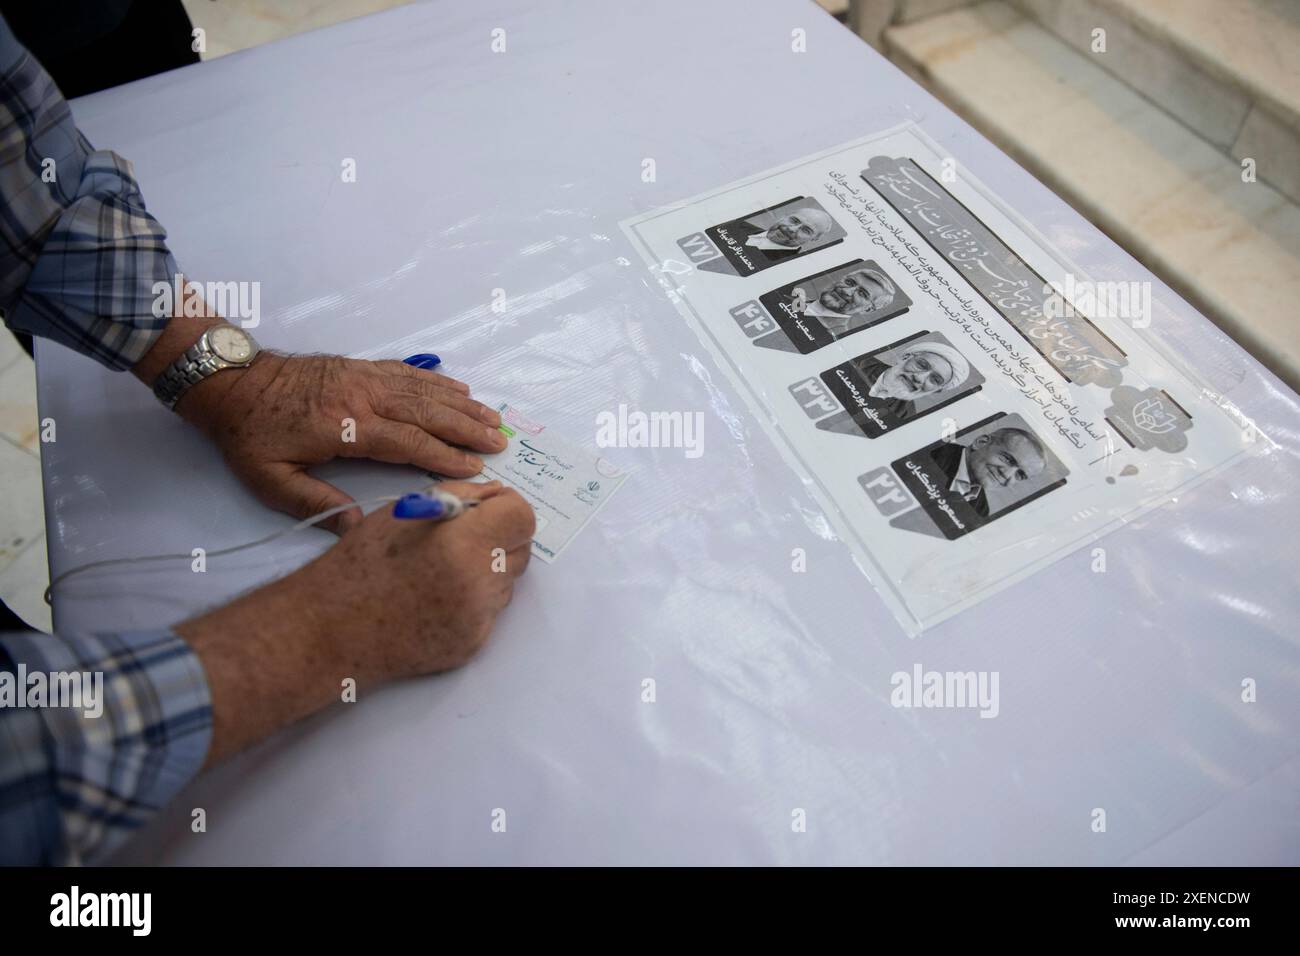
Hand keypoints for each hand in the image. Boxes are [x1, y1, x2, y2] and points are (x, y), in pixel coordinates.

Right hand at [177, 480, 535, 764]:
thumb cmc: (362, 562)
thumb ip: (459, 497)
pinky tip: (436, 597)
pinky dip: (474, 599)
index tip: (488, 507)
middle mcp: (479, 584)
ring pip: (507, 581)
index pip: (522, 516)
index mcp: (463, 543)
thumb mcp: (406, 510)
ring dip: (487, 568)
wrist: (332, 629)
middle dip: (500, 536)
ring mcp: (479, 619)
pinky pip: (490, 611)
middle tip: (464, 535)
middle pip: (522, 549)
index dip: (507, 506)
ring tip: (441, 568)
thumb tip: (496, 497)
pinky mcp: (473, 644)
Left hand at [178, 351, 508, 531]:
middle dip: (466, 429)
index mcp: (344, 426)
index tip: (473, 469)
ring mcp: (364, 377)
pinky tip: (461, 391)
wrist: (231, 382)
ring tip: (493, 419)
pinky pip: (409, 373)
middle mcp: (362, 396)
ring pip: (424, 390)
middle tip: (499, 443)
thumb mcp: (270, 480)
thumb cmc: (250, 436)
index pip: (406, 442)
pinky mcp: (362, 366)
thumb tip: (358, 527)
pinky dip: (439, 382)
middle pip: (426, 412)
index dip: (443, 456)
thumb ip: (314, 504)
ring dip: (462, 405)